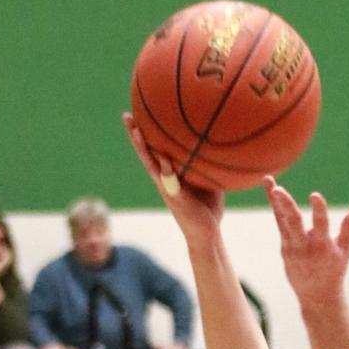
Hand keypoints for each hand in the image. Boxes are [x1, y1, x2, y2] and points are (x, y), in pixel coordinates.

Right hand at [124, 116, 224, 240]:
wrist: (207, 234)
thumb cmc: (208, 208)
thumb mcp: (209, 180)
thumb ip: (208, 164)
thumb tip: (222, 145)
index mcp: (169, 175)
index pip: (155, 149)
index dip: (146, 134)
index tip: (138, 114)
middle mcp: (163, 180)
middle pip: (145, 153)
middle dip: (135, 135)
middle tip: (126, 115)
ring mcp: (167, 189)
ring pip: (150, 165)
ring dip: (142, 148)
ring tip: (135, 131)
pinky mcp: (175, 200)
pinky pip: (168, 183)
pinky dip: (165, 171)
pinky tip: (163, 161)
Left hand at [265, 177, 348, 313]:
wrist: (317, 296)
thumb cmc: (335, 270)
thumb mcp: (346, 249)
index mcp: (323, 246)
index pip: (321, 225)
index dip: (319, 210)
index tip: (315, 195)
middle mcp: (305, 246)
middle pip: (294, 223)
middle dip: (286, 206)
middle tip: (278, 190)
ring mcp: (292, 248)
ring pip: (283, 221)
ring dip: (276, 201)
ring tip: (270, 182)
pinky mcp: (284, 248)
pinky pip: (280, 223)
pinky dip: (276, 207)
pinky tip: (271, 191)